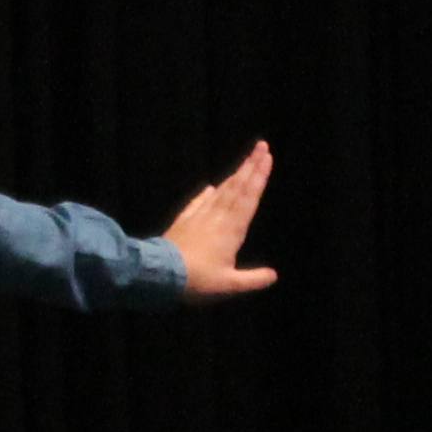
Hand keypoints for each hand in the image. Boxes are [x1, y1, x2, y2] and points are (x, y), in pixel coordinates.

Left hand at [166, 139, 278, 297]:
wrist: (158, 274)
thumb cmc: (197, 281)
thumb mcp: (229, 285)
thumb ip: (253, 280)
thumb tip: (273, 276)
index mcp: (231, 230)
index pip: (249, 198)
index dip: (259, 177)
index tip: (267, 157)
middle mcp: (216, 218)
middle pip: (237, 188)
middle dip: (250, 166)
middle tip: (261, 146)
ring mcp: (197, 218)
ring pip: (220, 192)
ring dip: (233, 175)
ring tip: (244, 161)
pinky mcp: (182, 223)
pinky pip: (197, 203)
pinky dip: (205, 194)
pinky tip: (209, 187)